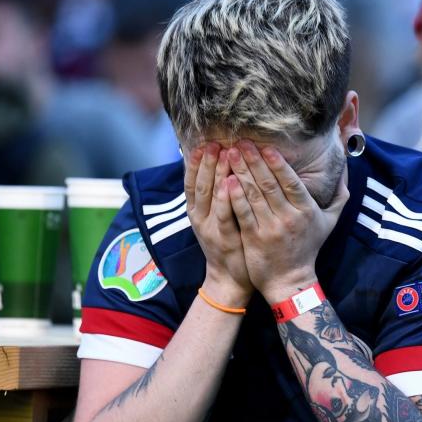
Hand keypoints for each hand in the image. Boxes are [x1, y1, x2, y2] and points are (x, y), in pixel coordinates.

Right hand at [183, 142, 252, 306]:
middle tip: (213, 142)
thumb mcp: (215, 220)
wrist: (229, 280)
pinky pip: (224, 215)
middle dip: (205, 162)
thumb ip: (215, 198)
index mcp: (196, 212)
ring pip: (209, 196)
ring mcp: (210, 228)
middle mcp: (199, 218)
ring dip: (215, 173)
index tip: (201, 144)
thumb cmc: (227, 246)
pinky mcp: (224, 238)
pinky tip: (230, 183)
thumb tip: (219, 171)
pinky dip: (225, 198)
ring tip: (221, 152)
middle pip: (200, 184)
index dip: (195, 163)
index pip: (192, 182)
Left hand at [225, 140, 348, 302]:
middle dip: (254, 161)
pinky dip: (234, 196)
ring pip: (253, 195)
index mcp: (307, 211)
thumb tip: (346, 171)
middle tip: (242, 142)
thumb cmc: (309, 248)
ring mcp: (270, 228)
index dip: (278, 163)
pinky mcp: (253, 238)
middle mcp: (289, 218)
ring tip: (230, 154)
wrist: (290, 280)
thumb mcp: (329, 222)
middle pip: (269, 184)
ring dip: (241, 172)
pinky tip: (226, 180)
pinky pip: (242, 212)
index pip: (291, 182)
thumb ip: (339, 196)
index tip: (266, 147)